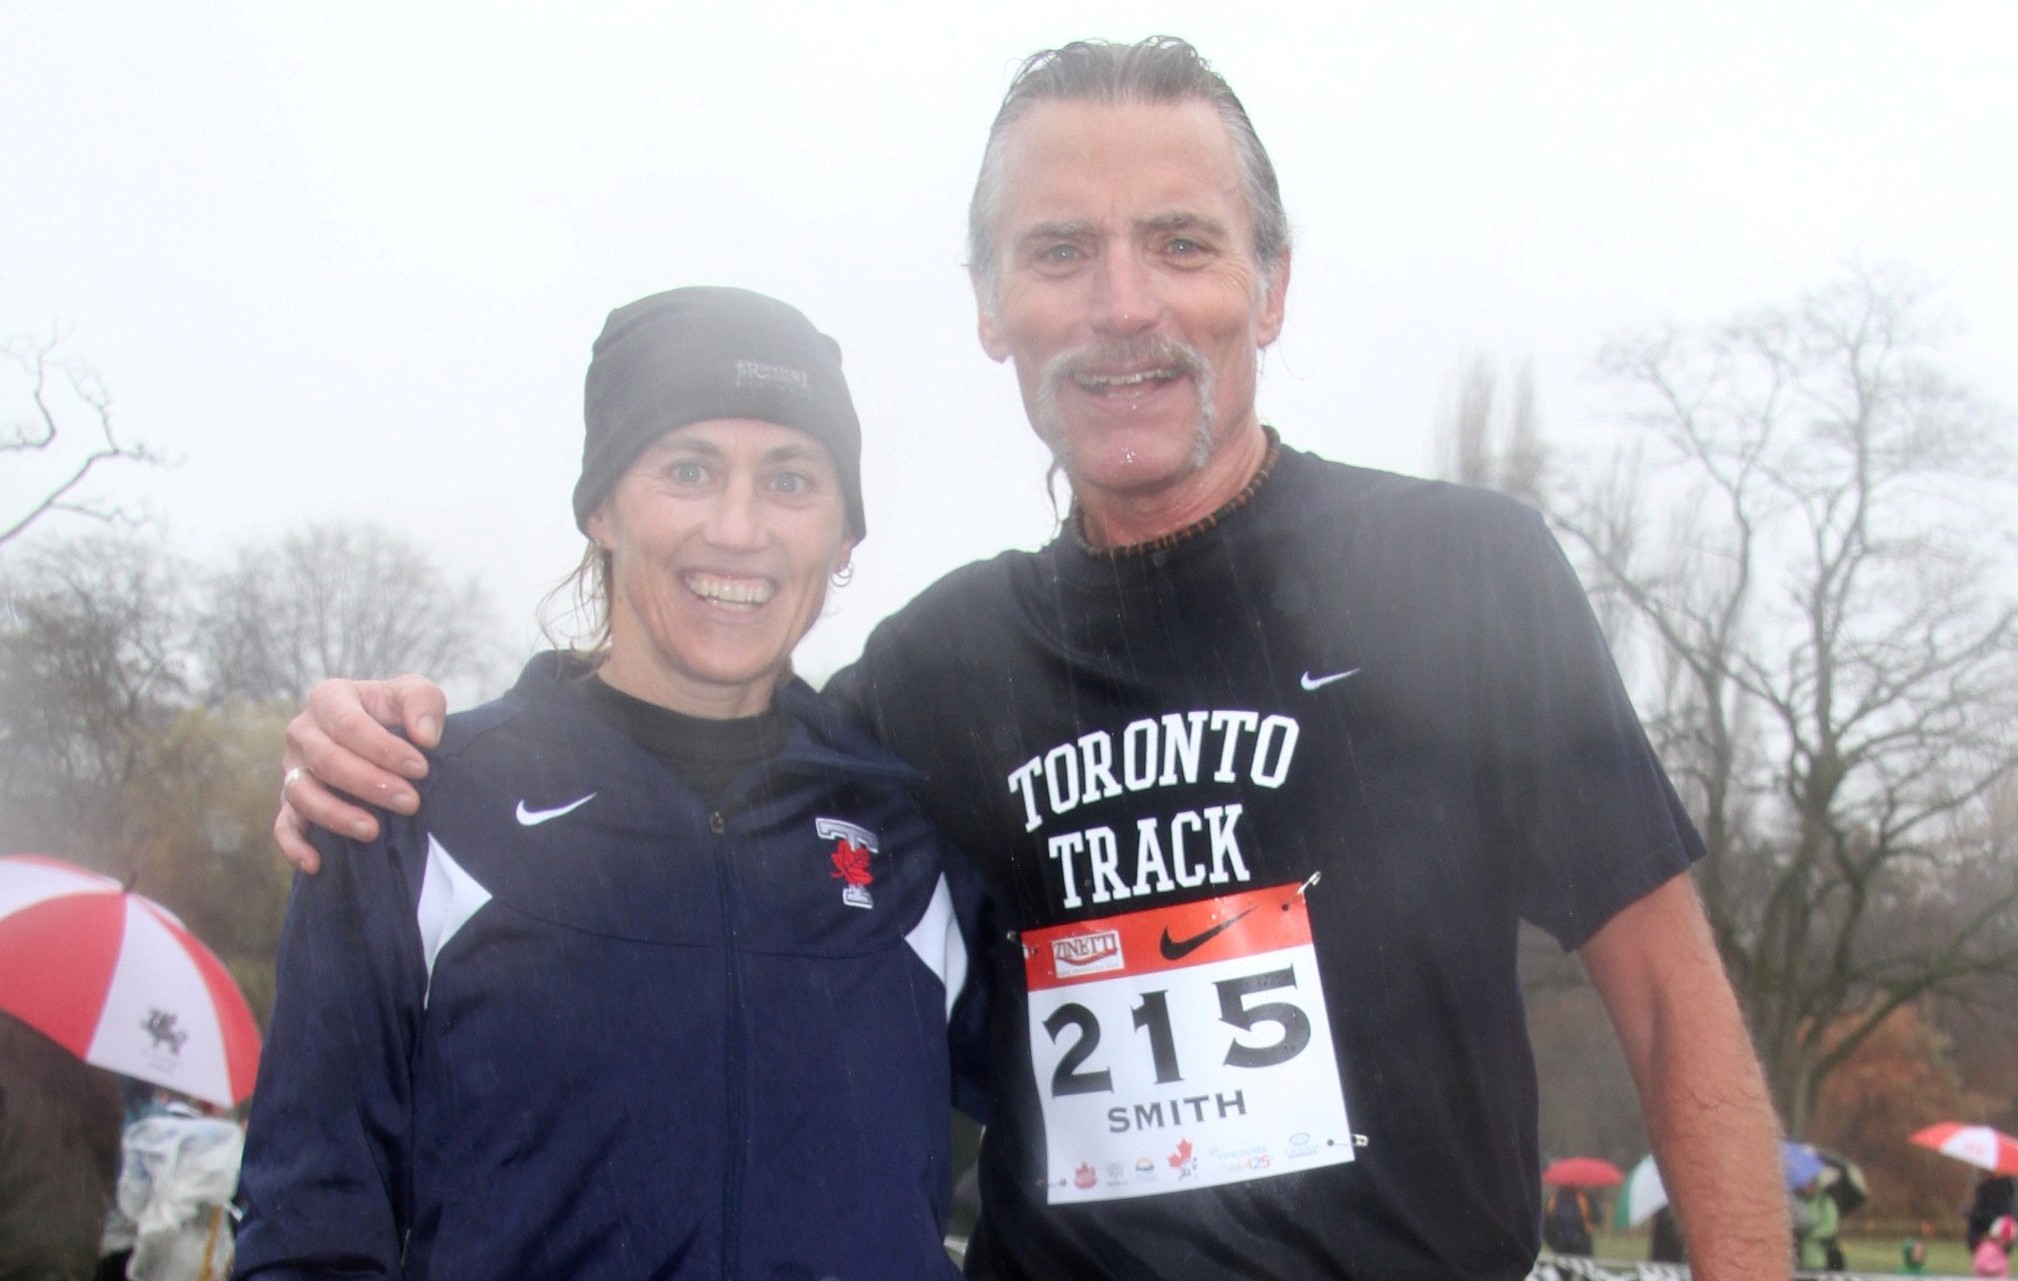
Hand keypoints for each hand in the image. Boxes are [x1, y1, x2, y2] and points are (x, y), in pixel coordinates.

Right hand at [276, 675, 448, 872]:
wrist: (388, 733)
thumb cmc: (400, 713)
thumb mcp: (418, 694)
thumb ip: (424, 703)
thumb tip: (424, 737)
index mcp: (329, 698)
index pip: (349, 725)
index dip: (384, 749)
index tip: (421, 769)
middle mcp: (303, 732)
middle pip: (325, 760)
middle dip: (369, 784)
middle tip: (410, 802)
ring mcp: (293, 769)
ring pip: (301, 794)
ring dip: (336, 815)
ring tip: (373, 831)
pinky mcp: (291, 801)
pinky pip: (283, 825)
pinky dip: (293, 845)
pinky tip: (316, 863)